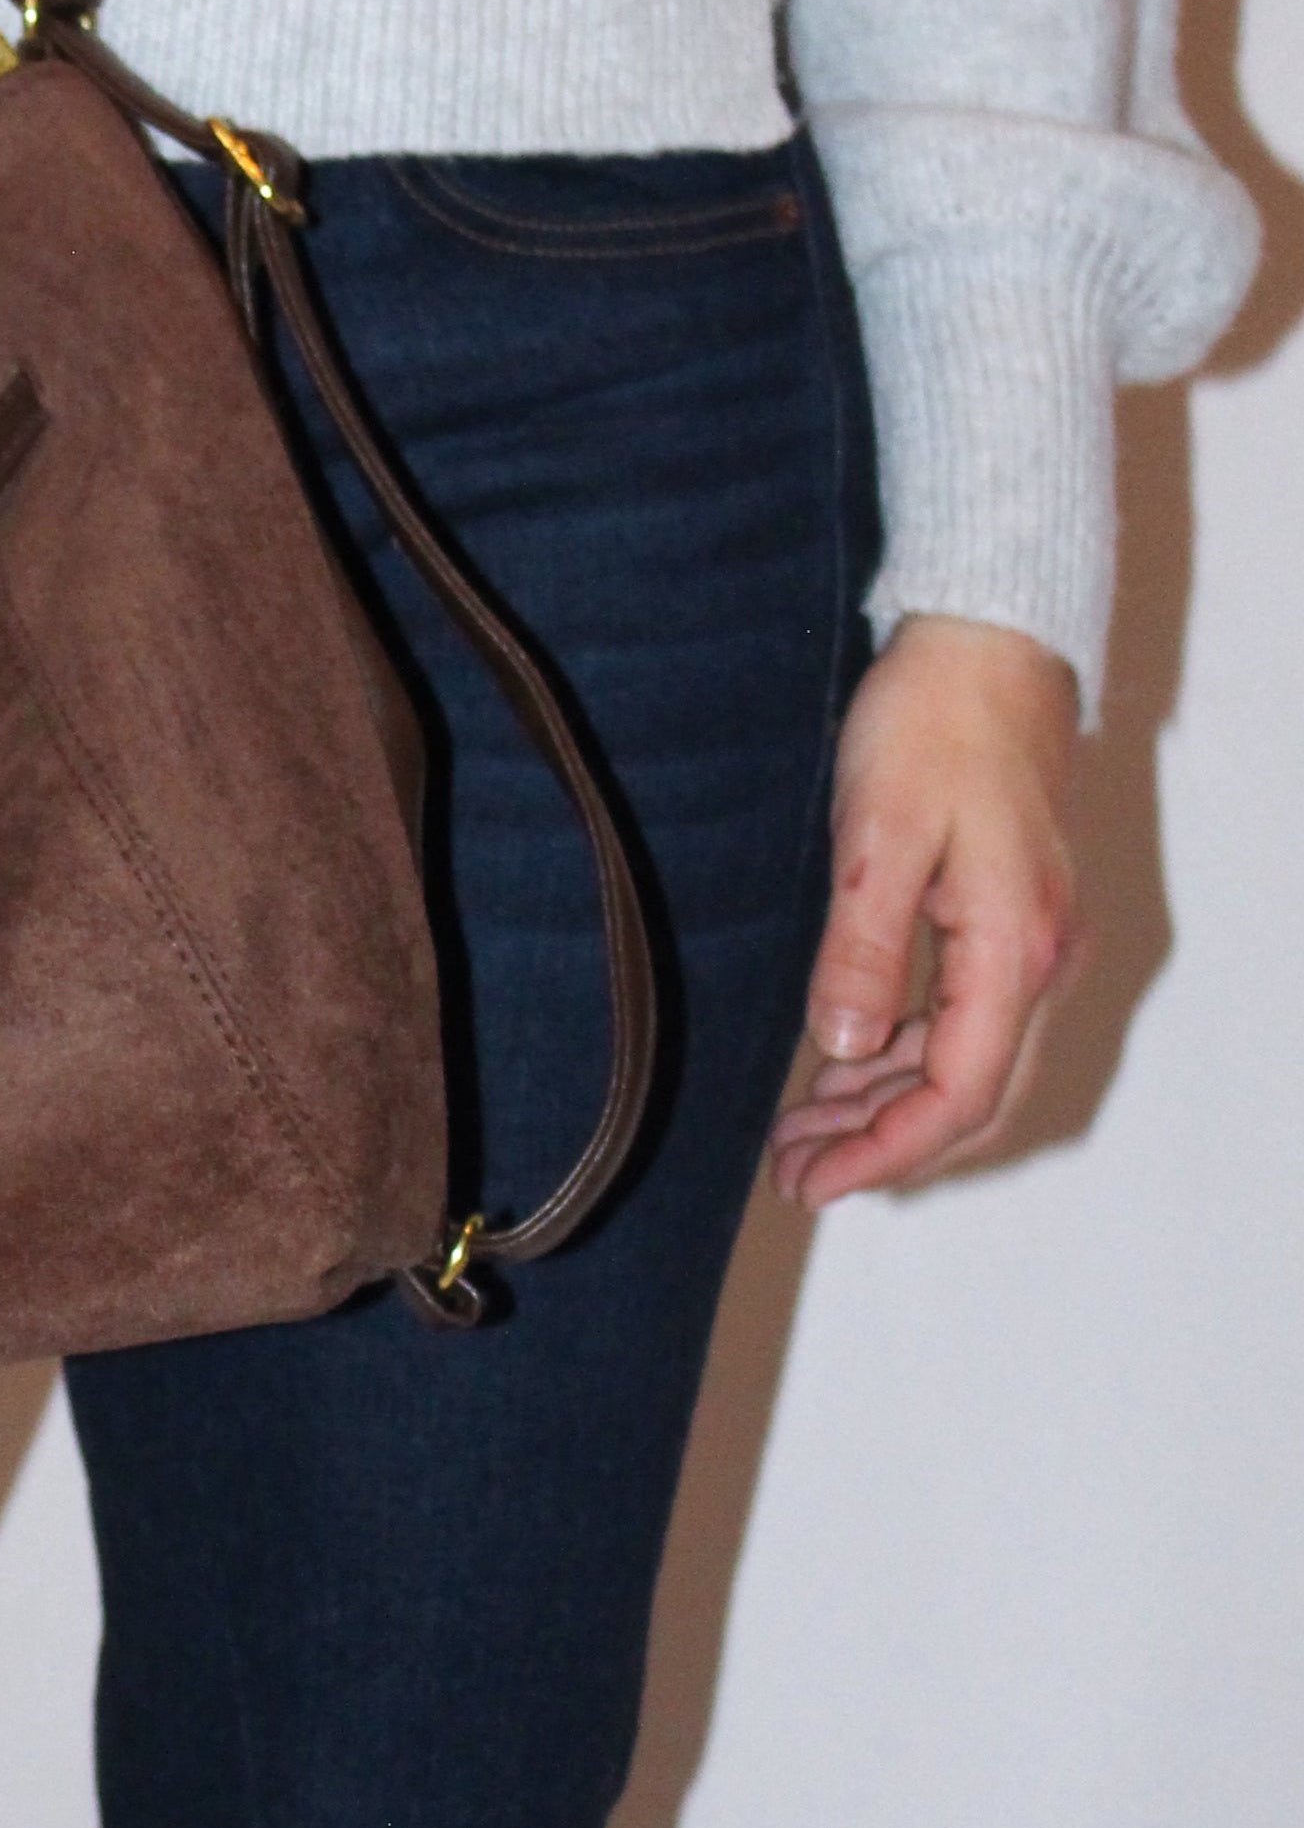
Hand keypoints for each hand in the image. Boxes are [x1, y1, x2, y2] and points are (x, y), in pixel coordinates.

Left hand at [768, 615, 1083, 1207]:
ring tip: (797, 1132)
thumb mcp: (879, 837)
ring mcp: (1028, 940)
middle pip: (970, 1095)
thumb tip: (840, 1048)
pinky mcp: (1005, 918)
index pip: (958, 1093)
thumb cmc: (931, 726)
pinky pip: (960, 1018)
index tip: (812, 1181)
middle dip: (883, 1145)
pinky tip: (838, 1066)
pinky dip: (899, 1055)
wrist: (986, 645)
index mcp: (1013, 948)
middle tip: (791, 1172)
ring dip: (885, 1104)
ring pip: (965, 1062)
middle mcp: (1036, 958)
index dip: (886, 1152)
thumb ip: (864, 948)